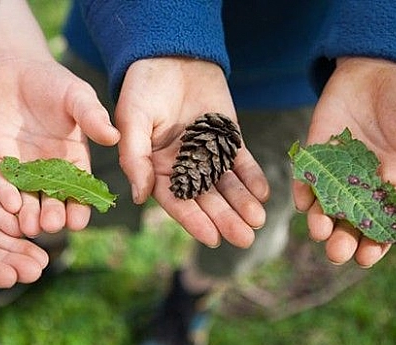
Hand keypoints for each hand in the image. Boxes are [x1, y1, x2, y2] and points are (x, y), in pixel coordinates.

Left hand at [0, 57, 119, 236]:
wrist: (14, 67)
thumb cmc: (53, 82)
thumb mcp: (77, 97)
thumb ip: (93, 117)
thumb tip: (114, 137)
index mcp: (72, 160)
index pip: (78, 191)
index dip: (79, 208)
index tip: (79, 222)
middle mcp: (48, 170)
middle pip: (52, 201)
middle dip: (52, 215)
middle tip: (52, 225)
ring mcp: (22, 167)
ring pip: (26, 199)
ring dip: (28, 214)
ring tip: (31, 226)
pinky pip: (2, 182)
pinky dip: (6, 195)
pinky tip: (10, 206)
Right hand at [115, 57, 268, 247]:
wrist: (171, 54)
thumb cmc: (143, 87)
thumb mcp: (132, 120)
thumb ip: (134, 158)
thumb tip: (137, 197)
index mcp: (156, 167)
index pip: (176, 200)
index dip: (194, 220)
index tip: (212, 238)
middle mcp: (183, 166)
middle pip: (206, 199)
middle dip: (225, 219)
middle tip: (244, 238)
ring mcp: (208, 152)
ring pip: (226, 185)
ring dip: (242, 203)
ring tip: (258, 222)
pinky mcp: (228, 137)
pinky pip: (242, 161)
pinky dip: (253, 177)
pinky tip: (263, 193)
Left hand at [294, 57, 395, 265]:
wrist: (377, 68)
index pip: (387, 220)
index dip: (378, 241)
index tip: (368, 258)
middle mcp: (366, 182)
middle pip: (355, 220)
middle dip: (347, 239)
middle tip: (338, 252)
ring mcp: (339, 169)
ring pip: (328, 204)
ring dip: (322, 221)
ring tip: (319, 232)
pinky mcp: (316, 154)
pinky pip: (307, 177)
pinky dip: (303, 190)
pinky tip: (301, 202)